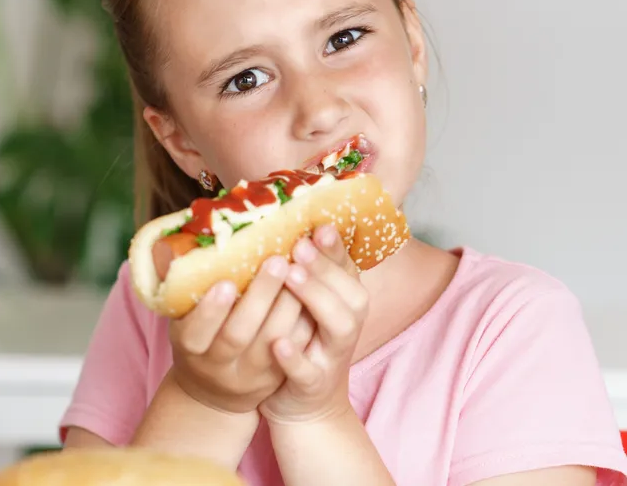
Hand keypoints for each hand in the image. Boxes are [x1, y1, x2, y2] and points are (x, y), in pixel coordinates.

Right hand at [168, 254, 304, 414]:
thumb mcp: (184, 321)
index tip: (226, 282)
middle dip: (259, 296)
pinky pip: (296, 347)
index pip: (195, 333)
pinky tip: (313, 290)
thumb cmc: (199, 338)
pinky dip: (305, 318)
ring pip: (273, 341)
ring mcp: (251, 375)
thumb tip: (197, 242)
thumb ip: (191, 291)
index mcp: (190, 350)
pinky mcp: (277, 377)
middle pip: (238, 335)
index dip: (210, 310)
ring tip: (300, 268)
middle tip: (277, 261)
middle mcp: (218, 367)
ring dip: (288, 303)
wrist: (215, 390)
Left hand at [258, 223, 368, 424]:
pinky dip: (296, 357)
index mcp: (343, 303)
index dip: (336, 248)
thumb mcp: (309, 305)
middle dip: (325, 268)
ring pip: (339, 327)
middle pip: (350, 295)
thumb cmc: (302, 341)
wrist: (305, 407)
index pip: (348, 269)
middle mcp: (345, 327)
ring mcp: (331, 357)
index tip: (319, 224)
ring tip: (291, 277)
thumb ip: (306, 270)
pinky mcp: (312, 385)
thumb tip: (286, 222)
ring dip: (317, 300)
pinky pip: (308, 372)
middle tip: (298, 245)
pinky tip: (278, 341)